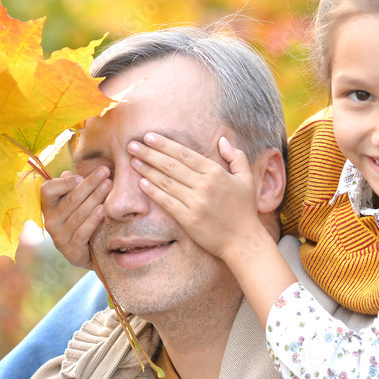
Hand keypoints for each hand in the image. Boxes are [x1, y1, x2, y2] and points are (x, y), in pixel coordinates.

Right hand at [39, 167, 111, 267]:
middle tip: (105, 172)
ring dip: (95, 198)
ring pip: (78, 215)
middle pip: (70, 200)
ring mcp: (59, 238)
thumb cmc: (82, 221)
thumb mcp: (76, 203)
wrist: (90, 254)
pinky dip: (93, 220)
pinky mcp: (71, 252)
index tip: (81, 175)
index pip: (47, 190)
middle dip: (89, 184)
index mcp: (48, 208)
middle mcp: (50, 222)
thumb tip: (69, 173)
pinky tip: (103, 210)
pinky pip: (82, 233)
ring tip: (108, 186)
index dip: (64, 183)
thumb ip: (72, 188)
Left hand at [127, 133, 262, 260]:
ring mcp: (196, 202)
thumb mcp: (246, 179)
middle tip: (132, 145)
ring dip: (147, 170)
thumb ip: (235, 157)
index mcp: (216, 172)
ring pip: (166, 181)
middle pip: (171, 165)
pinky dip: (153, 191)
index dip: (164, 144)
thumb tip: (222, 140)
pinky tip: (141, 183)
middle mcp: (204, 185)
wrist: (244, 241)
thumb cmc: (245, 210)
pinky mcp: (189, 219)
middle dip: (149, 153)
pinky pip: (167, 202)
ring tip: (133, 161)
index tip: (149, 137)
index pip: (185, 154)